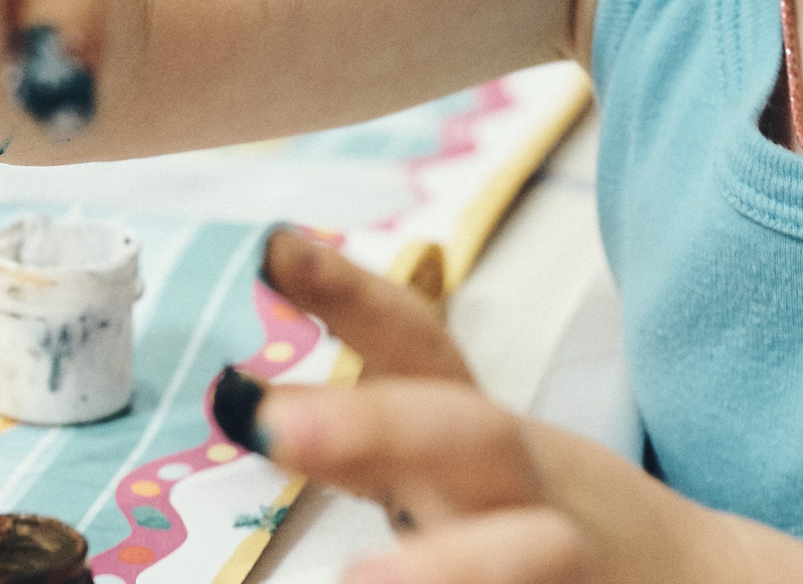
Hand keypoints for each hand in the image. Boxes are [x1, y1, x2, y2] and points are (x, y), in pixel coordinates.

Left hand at [234, 229, 590, 583]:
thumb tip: (236, 398)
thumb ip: (382, 429)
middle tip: (275, 423)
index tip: (272, 250)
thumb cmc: (551, 526)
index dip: (351, 296)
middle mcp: (527, 493)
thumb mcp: (472, 459)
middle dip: (376, 424)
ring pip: (531, 556)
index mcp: (486, 444)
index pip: (421, 350)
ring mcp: (567, 559)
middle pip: (467, 438)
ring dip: (451, 568)